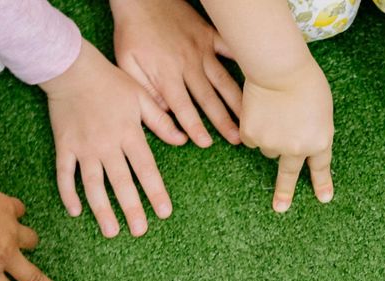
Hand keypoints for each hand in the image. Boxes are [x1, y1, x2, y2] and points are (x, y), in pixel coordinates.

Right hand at [42, 39, 187, 238]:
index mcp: (129, 133)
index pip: (146, 168)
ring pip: (93, 184)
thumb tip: (183, 140)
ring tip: (111, 231)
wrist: (70, 67)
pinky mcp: (64, 146)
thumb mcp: (141, 96)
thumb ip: (161, 121)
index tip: (164, 212)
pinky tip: (75, 212)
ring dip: (102, 209)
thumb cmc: (110, 82)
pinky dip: (67, 193)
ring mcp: (84, 147)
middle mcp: (107, 144)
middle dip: (131, 208)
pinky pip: (64, 173)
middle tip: (139, 231)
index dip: (155, 191)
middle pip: (121, 182)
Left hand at [112, 0, 241, 146]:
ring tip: (250, 118)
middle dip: (224, 121)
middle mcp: (188, 63)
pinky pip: (229, 49)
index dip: (194, 127)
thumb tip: (166, 114)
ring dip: (237, 102)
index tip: (205, 143)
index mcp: (166, 73)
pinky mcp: (208, 35)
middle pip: (209, 98)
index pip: (183, 107)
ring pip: (223, 80)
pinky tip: (257, 78)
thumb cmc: (131, 33)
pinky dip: (243, 62)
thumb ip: (146, 92)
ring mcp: (201, 49)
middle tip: (238, 140)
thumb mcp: (127, 64)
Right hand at [240, 60, 333, 212]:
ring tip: (274, 110)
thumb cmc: (305, 80)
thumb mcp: (322, 109)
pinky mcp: (251, 137)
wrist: (279, 68)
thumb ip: (314, 130)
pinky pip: (251, 138)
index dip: (322, 183)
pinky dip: (253, 126)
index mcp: (319, 141)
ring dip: (270, 134)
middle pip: (288, 175)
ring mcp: (272, 145)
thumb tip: (301, 145)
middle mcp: (296, 150)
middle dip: (284, 193)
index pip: (320, 167)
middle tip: (280, 208)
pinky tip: (259, 109)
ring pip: (269, 147)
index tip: (324, 199)